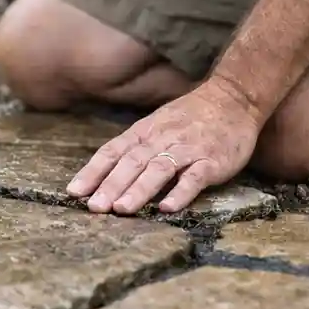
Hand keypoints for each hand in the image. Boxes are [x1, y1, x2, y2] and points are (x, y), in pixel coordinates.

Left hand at [66, 79, 261, 214]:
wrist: (234, 98)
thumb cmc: (190, 117)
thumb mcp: (156, 125)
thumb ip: (134, 147)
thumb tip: (103, 173)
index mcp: (144, 131)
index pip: (112, 152)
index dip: (92, 172)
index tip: (74, 192)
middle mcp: (161, 139)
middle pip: (131, 162)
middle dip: (110, 185)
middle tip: (94, 207)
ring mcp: (187, 149)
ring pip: (159, 169)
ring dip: (139, 190)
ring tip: (122, 209)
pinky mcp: (213, 161)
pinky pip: (195, 177)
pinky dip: (180, 192)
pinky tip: (167, 207)